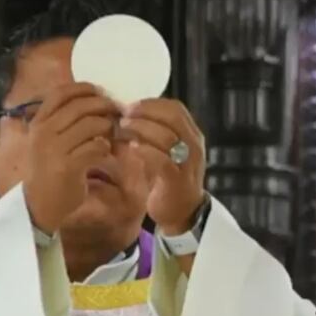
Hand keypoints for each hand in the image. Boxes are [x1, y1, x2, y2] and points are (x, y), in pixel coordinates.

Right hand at [22, 83, 116, 232]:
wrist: (38, 204)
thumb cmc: (49, 169)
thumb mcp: (48, 141)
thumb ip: (65, 122)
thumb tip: (95, 102)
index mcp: (38, 122)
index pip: (61, 93)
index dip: (84, 89)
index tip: (101, 92)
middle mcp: (44, 132)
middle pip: (81, 106)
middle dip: (104, 106)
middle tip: (118, 112)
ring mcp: (55, 149)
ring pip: (91, 125)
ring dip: (109, 127)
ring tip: (114, 133)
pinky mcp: (69, 166)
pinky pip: (97, 147)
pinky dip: (107, 147)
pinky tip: (107, 152)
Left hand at [120, 98, 205, 234]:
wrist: (183, 212)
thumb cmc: (171, 179)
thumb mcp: (169, 151)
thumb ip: (157, 132)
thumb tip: (130, 113)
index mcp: (192, 135)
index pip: (175, 108)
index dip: (151, 103)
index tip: (130, 105)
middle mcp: (194, 145)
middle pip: (172, 116)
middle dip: (145, 112)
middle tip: (123, 114)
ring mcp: (188, 162)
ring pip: (166, 135)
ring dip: (140, 128)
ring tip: (122, 129)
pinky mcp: (177, 179)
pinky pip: (161, 158)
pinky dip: (143, 150)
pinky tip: (131, 148)